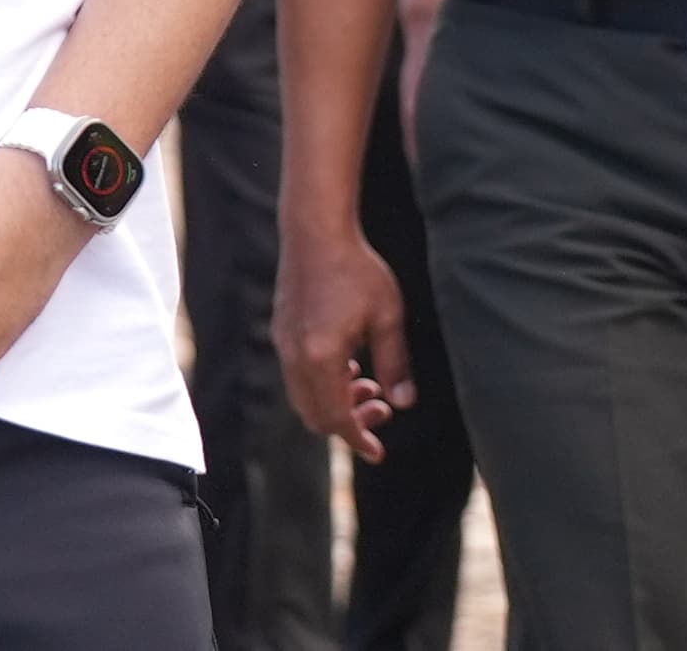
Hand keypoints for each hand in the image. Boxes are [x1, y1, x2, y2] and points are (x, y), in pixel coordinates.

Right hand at [273, 217, 409, 459]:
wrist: (316, 233)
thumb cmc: (357, 269)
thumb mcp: (388, 316)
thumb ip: (396, 363)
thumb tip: (405, 403)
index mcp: (321, 358)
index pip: (337, 418)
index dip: (358, 439)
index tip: (378, 452)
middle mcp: (295, 358)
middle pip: (316, 416)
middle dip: (349, 423)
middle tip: (381, 409)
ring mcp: (284, 347)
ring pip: (304, 399)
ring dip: (335, 402)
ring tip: (368, 385)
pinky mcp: (282, 335)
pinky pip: (298, 378)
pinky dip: (322, 385)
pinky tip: (349, 364)